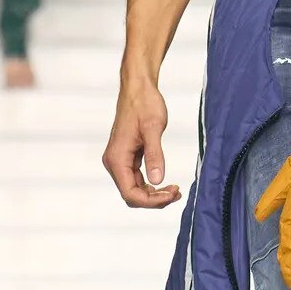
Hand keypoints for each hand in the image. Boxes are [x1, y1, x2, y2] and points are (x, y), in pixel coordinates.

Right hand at [104, 80, 181, 207]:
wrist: (138, 89)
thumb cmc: (144, 104)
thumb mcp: (153, 129)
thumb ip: (154, 156)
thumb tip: (157, 180)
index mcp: (117, 158)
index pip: (130, 193)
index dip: (150, 200)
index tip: (170, 194)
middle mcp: (114, 162)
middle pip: (132, 194)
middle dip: (154, 199)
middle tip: (176, 193)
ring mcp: (119, 160)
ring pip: (134, 188)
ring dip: (153, 193)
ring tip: (174, 190)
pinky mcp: (127, 157)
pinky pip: (136, 179)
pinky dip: (150, 184)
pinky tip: (165, 182)